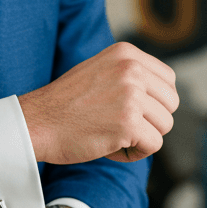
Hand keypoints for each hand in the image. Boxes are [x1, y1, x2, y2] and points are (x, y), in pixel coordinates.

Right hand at [17, 41, 177, 165]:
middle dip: (151, 122)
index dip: (154, 103)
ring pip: (165, 126)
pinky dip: (135, 153)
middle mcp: (132, 69)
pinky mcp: (128, 123)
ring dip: (142, 139)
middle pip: (171, 104)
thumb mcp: (98, 72)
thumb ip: (128, 75)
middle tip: (122, 128)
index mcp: (126, 54)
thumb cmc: (63, 105)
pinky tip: (112, 149)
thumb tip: (160, 94)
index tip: (131, 113)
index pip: (168, 80)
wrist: (35, 123)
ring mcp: (131, 95)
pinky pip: (153, 145)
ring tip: (114, 137)